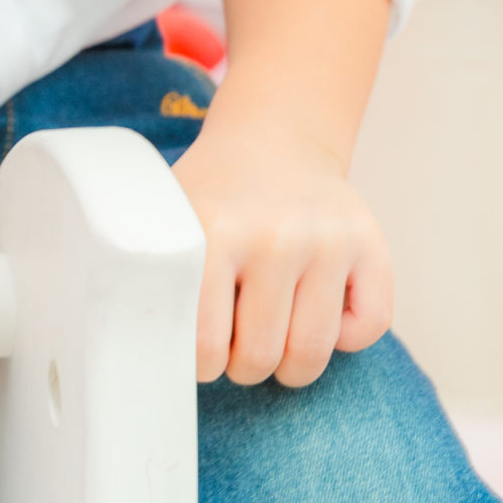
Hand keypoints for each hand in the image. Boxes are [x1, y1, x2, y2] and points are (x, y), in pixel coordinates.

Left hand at [174, 117, 391, 388]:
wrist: (274, 139)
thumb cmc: (216, 198)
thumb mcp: (171, 221)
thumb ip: (151, 277)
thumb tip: (131, 349)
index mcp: (215, 229)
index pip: (204, 345)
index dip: (200, 361)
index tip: (199, 343)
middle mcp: (276, 233)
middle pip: (259, 359)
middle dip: (243, 363)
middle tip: (236, 333)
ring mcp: (327, 239)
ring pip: (309, 357)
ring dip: (287, 361)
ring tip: (271, 327)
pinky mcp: (371, 243)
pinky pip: (365, 331)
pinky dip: (344, 338)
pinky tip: (318, 304)